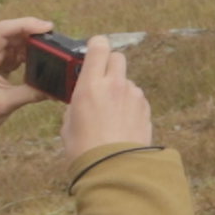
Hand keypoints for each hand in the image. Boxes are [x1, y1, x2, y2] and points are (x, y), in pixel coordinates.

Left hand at [0, 17, 64, 163]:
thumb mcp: (5, 105)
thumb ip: (31, 93)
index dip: (26, 24)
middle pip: (12, 33)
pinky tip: (39, 64)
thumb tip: (55, 89)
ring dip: (32, 47)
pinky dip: (26, 57)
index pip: (4, 30)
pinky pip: (12, 54)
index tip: (48, 28)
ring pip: (14, 43)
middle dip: (34, 35)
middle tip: (55, 44)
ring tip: (50, 56)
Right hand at [62, 31, 157, 159]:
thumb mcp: (68, 125)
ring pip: (127, 80)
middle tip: (100, 79)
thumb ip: (76, 104)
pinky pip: (136, 97)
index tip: (93, 49)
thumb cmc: (84, 149)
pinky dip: (129, 104)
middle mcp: (115, 85)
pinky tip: (121, 123)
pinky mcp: (146, 108)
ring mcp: (133, 95)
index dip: (96, 45)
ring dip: (119, 88)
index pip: (99, 47)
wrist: (113, 169)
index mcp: (90, 85)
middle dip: (109, 64)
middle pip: (118, 57)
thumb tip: (81, 100)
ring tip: (110, 113)